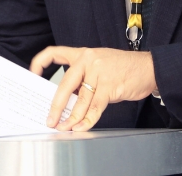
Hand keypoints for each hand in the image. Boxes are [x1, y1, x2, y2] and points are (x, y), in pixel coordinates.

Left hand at [30, 46, 156, 131]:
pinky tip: (80, 127)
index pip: (55, 52)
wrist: (148, 67)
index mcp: (83, 53)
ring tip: (64, 128)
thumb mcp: (99, 65)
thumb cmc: (123, 68)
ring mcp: (99, 72)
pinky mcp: (110, 86)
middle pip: (65, 84)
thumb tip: (66, 101)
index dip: (41, 62)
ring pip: (80, 100)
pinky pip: (94, 107)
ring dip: (71, 118)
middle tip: (50, 119)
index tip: (32, 74)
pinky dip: (86, 120)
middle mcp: (88, 60)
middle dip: (55, 105)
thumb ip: (83, 77)